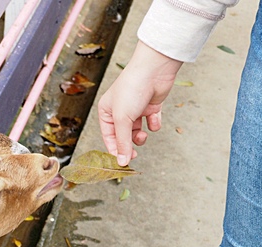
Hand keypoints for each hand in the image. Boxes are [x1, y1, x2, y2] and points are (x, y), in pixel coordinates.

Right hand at [98, 41, 182, 165]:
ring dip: (141, 137)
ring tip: (143, 135)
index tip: (122, 162)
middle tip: (134, 156)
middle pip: (124, 136)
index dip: (115, 150)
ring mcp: (136, 109)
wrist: (154, 70)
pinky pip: (151, 123)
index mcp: (107, 112)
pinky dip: (154, 123)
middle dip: (129, 145)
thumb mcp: (123, 119)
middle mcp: (120, 111)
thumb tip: (122, 162)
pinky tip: (154, 118)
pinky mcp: (151, 107)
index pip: (109, 137)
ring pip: (137, 132)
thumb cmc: (131, 89)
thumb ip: (123, 142)